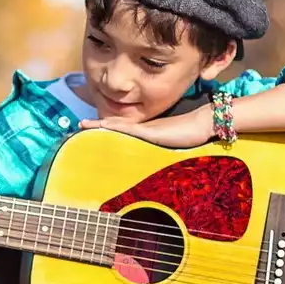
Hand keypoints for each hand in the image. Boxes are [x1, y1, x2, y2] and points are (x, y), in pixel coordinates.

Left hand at [78, 108, 213, 148]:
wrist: (204, 124)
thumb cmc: (192, 136)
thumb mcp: (172, 146)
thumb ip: (162, 149)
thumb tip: (157, 159)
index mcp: (146, 132)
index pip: (122, 129)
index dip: (106, 128)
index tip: (90, 128)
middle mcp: (143, 128)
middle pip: (115, 125)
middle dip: (97, 125)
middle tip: (80, 124)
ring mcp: (146, 128)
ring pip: (119, 125)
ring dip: (101, 125)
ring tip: (84, 124)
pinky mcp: (151, 131)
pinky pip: (130, 129)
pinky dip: (116, 127)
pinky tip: (104, 125)